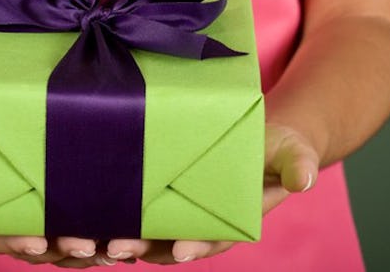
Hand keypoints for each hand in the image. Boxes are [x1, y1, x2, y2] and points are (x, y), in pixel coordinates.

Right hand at [0, 133, 109, 267]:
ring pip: (67, 244)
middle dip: (63, 248)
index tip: (35, 242)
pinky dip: (108, 233)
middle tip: (86, 246)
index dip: (16, 241)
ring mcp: (42, 221)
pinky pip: (87, 226)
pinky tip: (132, 235)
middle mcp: (15, 226)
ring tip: (118, 247)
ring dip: (92, 248)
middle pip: (40, 245)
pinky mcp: (65, 209)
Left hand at [99, 123, 319, 264]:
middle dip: (145, 247)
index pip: (212, 239)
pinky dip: (109, 217)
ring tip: (92, 241)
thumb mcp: (291, 151)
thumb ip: (297, 164)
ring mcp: (174, 210)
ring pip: (144, 232)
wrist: (255, 138)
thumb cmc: (275, 147)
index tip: (184, 250)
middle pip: (168, 242)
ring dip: (119, 239)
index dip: (198, 246)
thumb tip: (305, 179)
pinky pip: (131, 210)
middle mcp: (198, 222)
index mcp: (230, 221)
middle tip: (120, 247)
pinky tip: (84, 218)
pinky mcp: (154, 193)